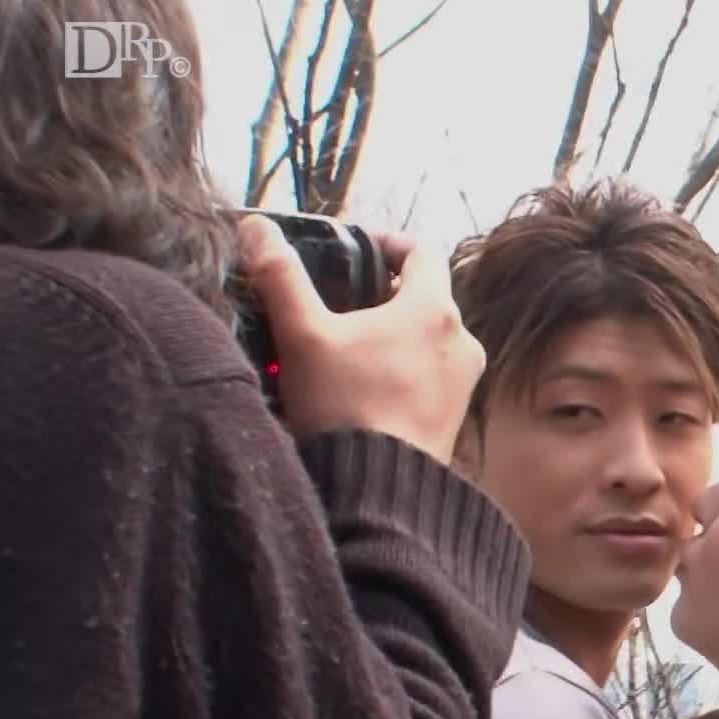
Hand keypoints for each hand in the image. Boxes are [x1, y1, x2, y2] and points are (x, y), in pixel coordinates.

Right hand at [236, 215, 484, 463]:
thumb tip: (254, 227)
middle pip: (427, 297)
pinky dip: (405, 368)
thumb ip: (279, 276)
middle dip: (386, 292)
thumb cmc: (344, 407)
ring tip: (349, 345)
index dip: (388, 242)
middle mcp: (462, 341)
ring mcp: (464, 382)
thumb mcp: (301, 335)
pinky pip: (433, 375)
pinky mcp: (456, 416)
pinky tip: (366, 385)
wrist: (377, 491)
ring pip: (430, 338)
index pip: (422, 251)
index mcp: (434, 310)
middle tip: (342, 299)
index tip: (358, 248)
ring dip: (396, 333)